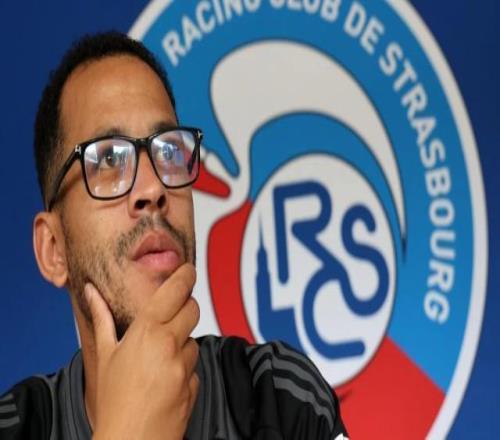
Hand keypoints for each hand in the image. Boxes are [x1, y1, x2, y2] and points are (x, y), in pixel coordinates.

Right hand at [87, 263, 199, 439]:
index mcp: (147, 332)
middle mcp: (170, 344)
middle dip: (185, 308)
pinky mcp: (194, 384)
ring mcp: (185, 366)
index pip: (175, 290)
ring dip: (181, 344)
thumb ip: (102, 319)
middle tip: (169, 317)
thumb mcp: (104, 356)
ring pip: (193, 340)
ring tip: (157, 363)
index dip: (185, 276)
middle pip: (192, 308)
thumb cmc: (112, 400)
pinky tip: (165, 381)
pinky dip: (184, 369)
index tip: (187, 270)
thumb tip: (91, 292)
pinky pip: (194, 367)